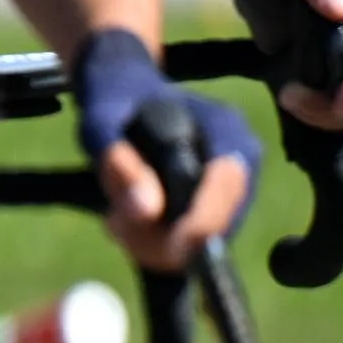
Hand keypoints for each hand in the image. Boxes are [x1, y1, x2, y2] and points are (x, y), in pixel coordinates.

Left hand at [73, 28, 256, 271]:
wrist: (125, 94)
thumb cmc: (114, 101)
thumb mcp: (101, 123)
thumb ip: (119, 161)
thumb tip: (147, 212)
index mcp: (224, 127)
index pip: (229, 181)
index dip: (203, 221)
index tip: (170, 248)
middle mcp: (241, 156)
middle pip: (224, 220)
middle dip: (169, 240)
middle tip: (114, 227)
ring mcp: (236, 184)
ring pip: (209, 240)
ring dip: (157, 245)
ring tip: (114, 220)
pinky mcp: (219, 206)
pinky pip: (196, 242)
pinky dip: (159, 244)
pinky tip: (126, 223)